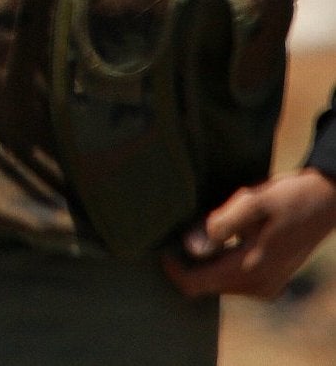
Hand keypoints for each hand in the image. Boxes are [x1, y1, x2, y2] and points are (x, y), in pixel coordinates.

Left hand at [162, 169, 335, 299]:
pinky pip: (233, 279)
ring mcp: (267, 287)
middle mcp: (258, 286)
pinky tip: (226, 237)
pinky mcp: (271, 282)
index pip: (194, 284)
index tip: (164, 243)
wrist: (327, 201)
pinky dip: (222, 262)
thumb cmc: (288, 197)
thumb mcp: (253, 201)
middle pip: (204, 285)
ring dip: (206, 261)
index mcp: (251, 268)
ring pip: (218, 282)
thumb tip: (191, 248)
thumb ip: (221, 224)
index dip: (172, 267)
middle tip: (188, 228)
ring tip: (210, 228)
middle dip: (189, 262)